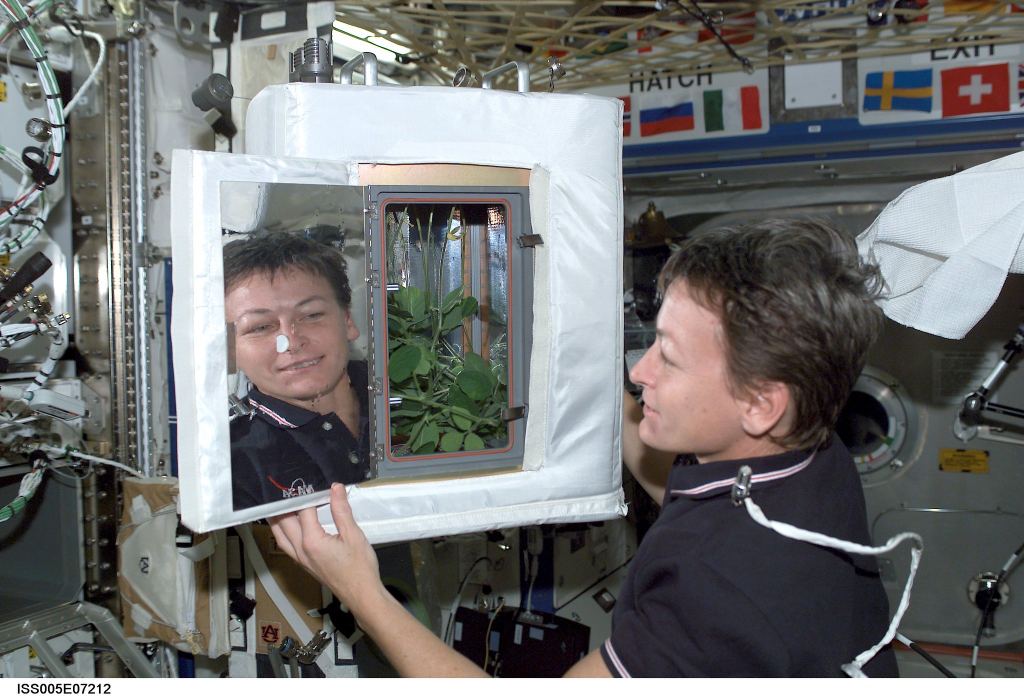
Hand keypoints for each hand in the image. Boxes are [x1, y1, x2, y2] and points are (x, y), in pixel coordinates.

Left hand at [270, 483, 384, 611]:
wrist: (362, 594)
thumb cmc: (360, 568)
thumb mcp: (353, 535)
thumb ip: (341, 510)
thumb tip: (335, 489)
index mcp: (312, 541)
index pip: (304, 510)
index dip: (307, 494)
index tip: (310, 483)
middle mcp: (301, 550)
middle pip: (283, 522)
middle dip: (285, 505)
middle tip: (288, 489)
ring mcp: (300, 559)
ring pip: (280, 535)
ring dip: (278, 519)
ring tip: (280, 504)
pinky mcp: (304, 564)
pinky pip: (285, 545)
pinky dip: (282, 532)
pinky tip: (288, 526)